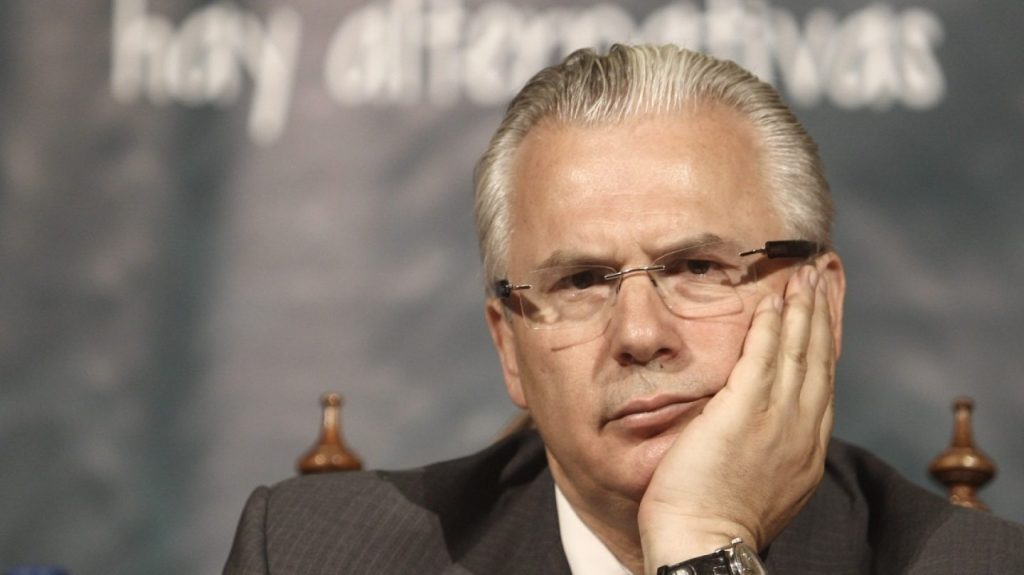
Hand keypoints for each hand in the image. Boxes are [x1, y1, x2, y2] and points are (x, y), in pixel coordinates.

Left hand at [638, 264, 835, 572]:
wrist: (704, 542)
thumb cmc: (719, 518)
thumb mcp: (764, 482)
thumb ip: (771, 448)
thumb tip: (767, 429)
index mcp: (807, 448)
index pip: (822, 382)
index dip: (825, 342)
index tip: (823, 313)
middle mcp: (802, 430)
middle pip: (818, 359)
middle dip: (819, 314)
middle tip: (817, 277)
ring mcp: (775, 420)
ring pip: (797, 352)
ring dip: (800, 310)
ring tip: (800, 277)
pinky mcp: (743, 413)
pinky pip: (762, 358)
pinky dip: (770, 327)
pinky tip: (770, 302)